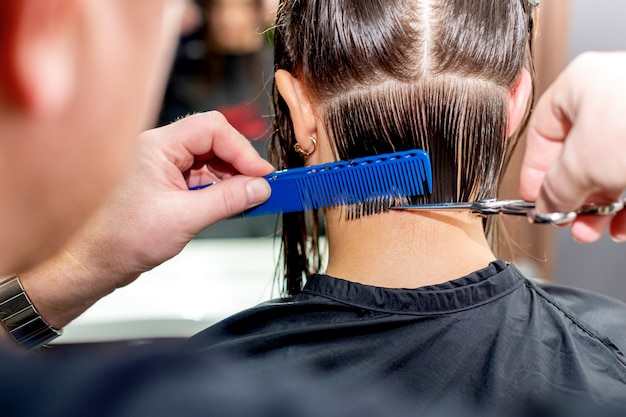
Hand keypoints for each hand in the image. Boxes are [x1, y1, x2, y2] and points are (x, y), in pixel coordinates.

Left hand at [18, 112, 273, 328]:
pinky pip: (201, 177)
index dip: (242, 150)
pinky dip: (219, 189)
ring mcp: (162, 167)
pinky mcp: (166, 184)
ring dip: (231, 177)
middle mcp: (159, 150)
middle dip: (239, 163)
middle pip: (212, 141)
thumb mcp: (185, 218)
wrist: (95, 263)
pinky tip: (232, 203)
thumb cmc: (122, 238)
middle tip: (261, 186)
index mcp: (157, 146)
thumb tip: (260, 187)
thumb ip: (228, 199)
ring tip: (249, 198)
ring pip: (209, 159)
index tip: (262, 174)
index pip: (212, 129)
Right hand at [519, 52, 625, 242]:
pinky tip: (623, 225)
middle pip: (580, 155)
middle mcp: (614, 96)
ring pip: (612, 169)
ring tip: (594, 230)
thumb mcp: (580, 165)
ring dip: (600, 208)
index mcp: (581, 85)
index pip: (544, 132)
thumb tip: (546, 204)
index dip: (535, 172)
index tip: (535, 200)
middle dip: (574, 198)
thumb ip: (555, 188)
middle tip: (569, 220)